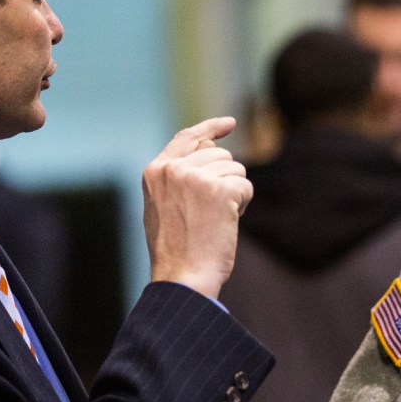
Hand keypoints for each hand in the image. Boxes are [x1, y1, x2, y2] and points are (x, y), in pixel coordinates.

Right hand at [142, 117, 251, 298]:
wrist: (183, 277)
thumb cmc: (177, 251)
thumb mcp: (163, 207)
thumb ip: (179, 178)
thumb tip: (210, 152)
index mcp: (155, 172)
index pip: (188, 138)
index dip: (211, 128)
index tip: (230, 123)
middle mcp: (173, 169)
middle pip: (220, 156)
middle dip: (224, 181)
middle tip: (208, 215)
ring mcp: (195, 177)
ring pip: (235, 170)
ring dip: (234, 195)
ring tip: (213, 221)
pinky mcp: (218, 190)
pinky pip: (245, 186)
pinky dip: (243, 205)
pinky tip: (225, 223)